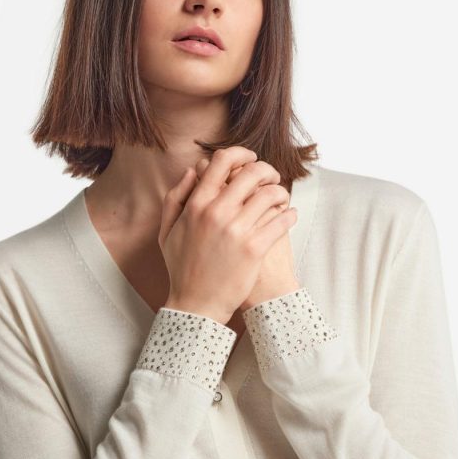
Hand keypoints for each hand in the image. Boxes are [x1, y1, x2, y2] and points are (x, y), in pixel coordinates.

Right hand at [158, 147, 297, 324]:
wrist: (196, 304)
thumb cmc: (181, 267)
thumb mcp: (167, 231)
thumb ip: (176, 198)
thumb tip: (192, 171)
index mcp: (196, 204)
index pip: (222, 161)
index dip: (241, 153)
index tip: (251, 158)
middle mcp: (217, 212)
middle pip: (252, 172)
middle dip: (267, 170)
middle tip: (272, 178)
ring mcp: (237, 230)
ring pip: (270, 194)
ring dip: (281, 192)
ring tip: (282, 198)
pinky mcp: (254, 248)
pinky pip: (281, 220)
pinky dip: (289, 215)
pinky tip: (290, 216)